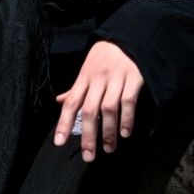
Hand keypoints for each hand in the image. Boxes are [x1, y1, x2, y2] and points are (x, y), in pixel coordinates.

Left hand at [54, 40, 144, 161]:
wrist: (128, 37)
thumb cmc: (104, 57)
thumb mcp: (87, 70)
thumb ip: (76, 88)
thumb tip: (59, 102)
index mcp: (84, 78)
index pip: (71, 103)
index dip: (64, 123)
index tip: (59, 142)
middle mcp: (98, 80)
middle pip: (89, 110)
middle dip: (87, 136)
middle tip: (88, 156)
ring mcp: (116, 79)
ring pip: (109, 109)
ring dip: (108, 132)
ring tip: (109, 149)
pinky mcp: (133, 79)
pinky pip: (128, 102)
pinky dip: (127, 119)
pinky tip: (125, 133)